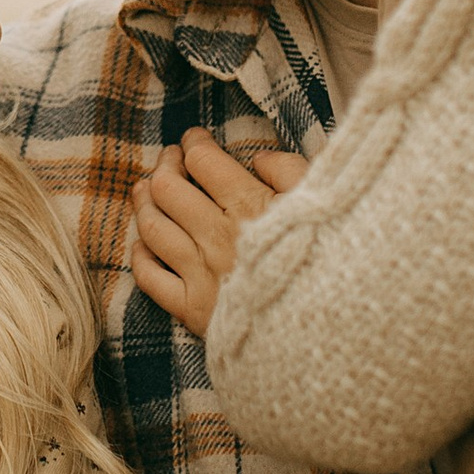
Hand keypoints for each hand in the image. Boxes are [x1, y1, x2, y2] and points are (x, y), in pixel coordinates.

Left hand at [131, 127, 306, 336]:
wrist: (326, 333)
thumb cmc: (333, 262)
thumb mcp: (323, 204)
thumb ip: (291, 172)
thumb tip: (259, 158)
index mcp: (250, 205)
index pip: (203, 161)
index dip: (194, 143)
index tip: (196, 139)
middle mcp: (217, 236)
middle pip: (168, 188)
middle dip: (166, 165)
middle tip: (171, 160)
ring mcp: (201, 274)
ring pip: (153, 227)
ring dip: (144, 202)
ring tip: (146, 190)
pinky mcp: (193, 310)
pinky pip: (150, 278)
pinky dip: (141, 256)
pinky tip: (144, 244)